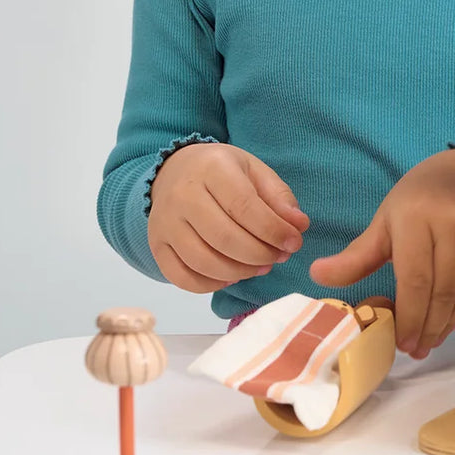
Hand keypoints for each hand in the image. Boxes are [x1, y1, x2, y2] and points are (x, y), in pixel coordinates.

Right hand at [147, 142, 309, 292]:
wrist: (174, 171)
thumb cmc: (222, 172)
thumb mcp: (254, 171)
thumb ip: (279, 197)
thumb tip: (298, 226)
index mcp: (211, 169)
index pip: (244, 207)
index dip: (273, 230)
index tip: (294, 242)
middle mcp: (182, 195)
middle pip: (225, 238)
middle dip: (260, 254)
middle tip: (279, 256)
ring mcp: (165, 223)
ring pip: (204, 262)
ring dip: (240, 272)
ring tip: (261, 266)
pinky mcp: (157, 246)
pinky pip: (182, 278)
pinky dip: (211, 285)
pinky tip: (232, 276)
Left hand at [310, 148, 454, 358]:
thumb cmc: (421, 196)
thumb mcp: (387, 219)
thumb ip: (357, 255)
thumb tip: (317, 276)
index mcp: (417, 217)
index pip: (415, 279)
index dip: (410, 317)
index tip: (401, 343)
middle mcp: (454, 222)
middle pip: (442, 290)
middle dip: (428, 326)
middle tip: (417, 349)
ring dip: (449, 322)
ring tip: (432, 340)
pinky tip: (452, 318)